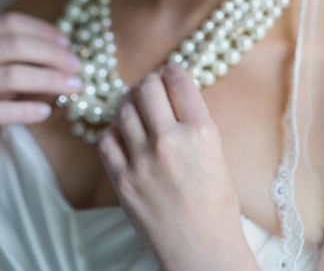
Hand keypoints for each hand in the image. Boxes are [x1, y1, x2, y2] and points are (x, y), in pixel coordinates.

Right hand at [0, 12, 81, 159]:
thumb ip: (19, 56)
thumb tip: (65, 52)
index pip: (10, 23)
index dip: (43, 30)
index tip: (68, 42)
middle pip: (14, 45)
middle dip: (52, 54)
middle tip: (77, 66)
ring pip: (12, 75)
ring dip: (49, 80)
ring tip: (73, 86)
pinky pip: (2, 111)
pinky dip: (28, 110)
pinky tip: (46, 111)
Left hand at [98, 65, 254, 269]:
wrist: (201, 251)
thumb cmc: (217, 208)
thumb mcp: (217, 156)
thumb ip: (194, 125)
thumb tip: (172, 96)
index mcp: (202, 134)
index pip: (179, 82)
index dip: (173, 72)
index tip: (170, 73)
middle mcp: (170, 141)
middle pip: (146, 88)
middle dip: (149, 83)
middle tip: (150, 87)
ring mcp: (142, 160)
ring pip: (123, 110)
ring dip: (128, 104)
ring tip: (135, 107)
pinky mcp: (122, 179)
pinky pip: (106, 139)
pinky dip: (113, 132)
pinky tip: (122, 134)